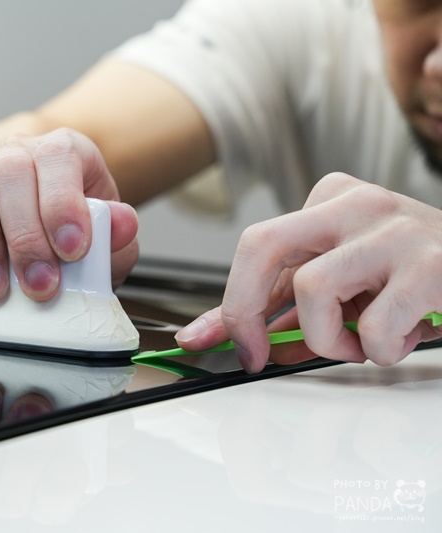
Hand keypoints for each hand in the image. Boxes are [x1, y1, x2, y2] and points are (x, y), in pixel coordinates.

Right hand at [0, 128, 138, 301]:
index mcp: (63, 152)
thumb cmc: (76, 229)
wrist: (50, 216)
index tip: (72, 250)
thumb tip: (122, 223)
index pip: (59, 158)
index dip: (63, 203)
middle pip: (11, 171)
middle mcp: (17, 152)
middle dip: (25, 236)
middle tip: (39, 285)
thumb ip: (118, 235)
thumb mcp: (108, 235)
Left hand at [176, 173, 441, 371]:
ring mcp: (394, 230)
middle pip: (263, 245)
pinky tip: (401, 337)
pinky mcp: (433, 264)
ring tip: (361, 343)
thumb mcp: (342, 282)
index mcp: (329, 201)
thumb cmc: (412, 277)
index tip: (234, 346)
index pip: (256, 247)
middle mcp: (356, 205)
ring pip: (313, 288)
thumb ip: (281, 306)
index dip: (233, 305)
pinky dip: (379, 350)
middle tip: (259, 354)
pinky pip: (375, 325)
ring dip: (328, 339)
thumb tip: (220, 336)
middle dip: (244, 310)